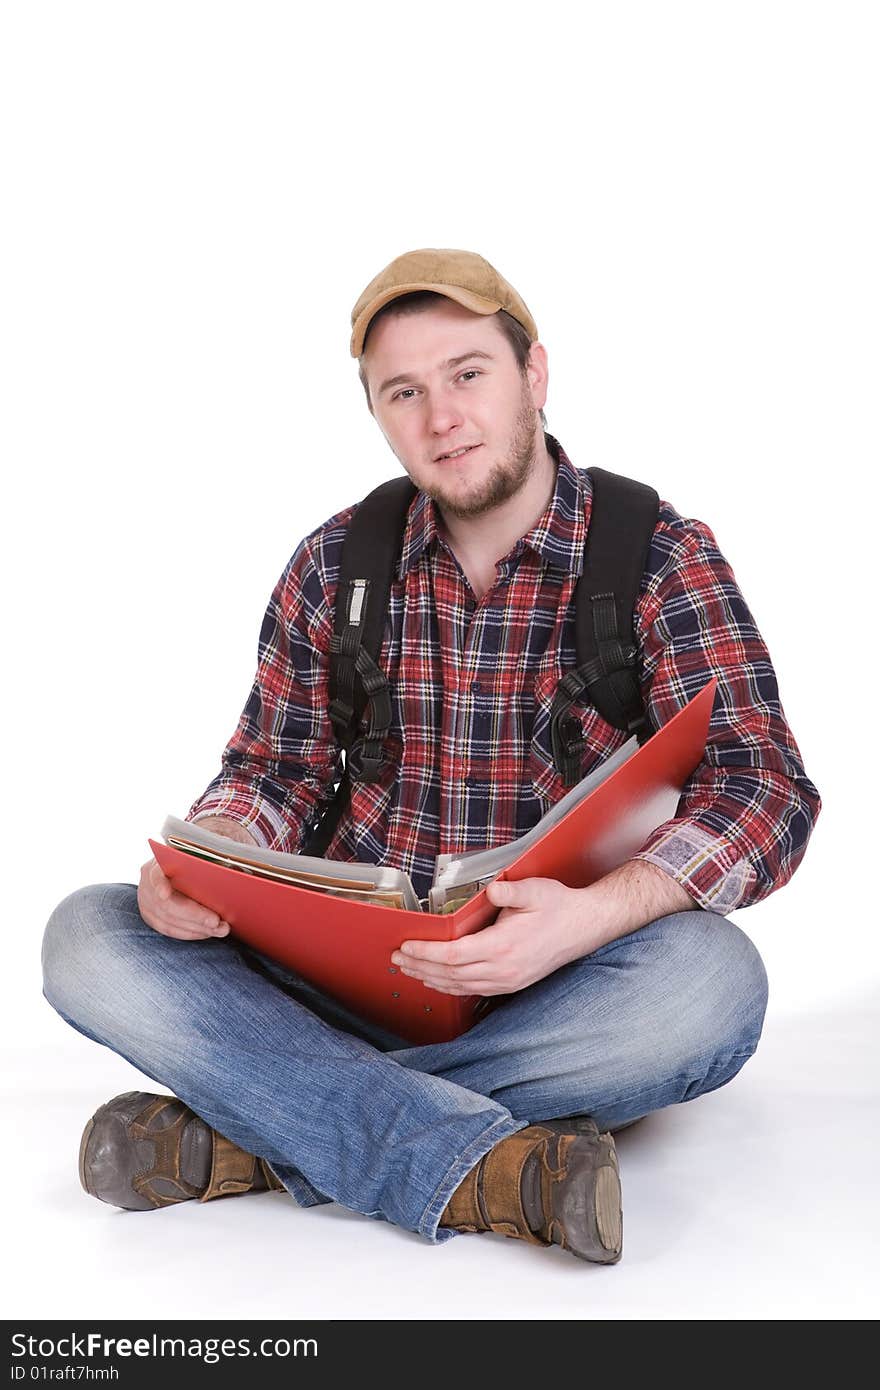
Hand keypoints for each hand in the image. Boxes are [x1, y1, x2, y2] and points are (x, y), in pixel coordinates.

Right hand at [137, 856, 230, 940]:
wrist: (179, 868)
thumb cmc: (193, 860)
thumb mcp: (200, 853)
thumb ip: (210, 855)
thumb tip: (231, 859)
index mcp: (158, 864)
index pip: (155, 874)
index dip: (159, 884)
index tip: (164, 894)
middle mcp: (148, 884)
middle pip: (166, 905)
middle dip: (194, 915)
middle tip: (216, 922)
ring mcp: (147, 903)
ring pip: (169, 921)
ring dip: (196, 928)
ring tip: (220, 929)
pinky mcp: (151, 917)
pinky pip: (169, 930)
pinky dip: (190, 933)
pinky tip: (207, 932)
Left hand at [390, 876, 586, 996]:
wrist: (585, 926)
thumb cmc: (559, 906)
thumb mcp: (535, 890)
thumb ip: (510, 891)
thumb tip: (491, 891)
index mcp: (504, 946)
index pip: (453, 955)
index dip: (426, 953)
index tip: (406, 946)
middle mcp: (503, 969)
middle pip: (450, 974)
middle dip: (419, 967)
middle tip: (397, 959)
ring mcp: (508, 979)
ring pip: (460, 986)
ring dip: (431, 979)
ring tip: (410, 970)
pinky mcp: (512, 983)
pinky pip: (473, 989)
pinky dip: (451, 986)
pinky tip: (439, 980)